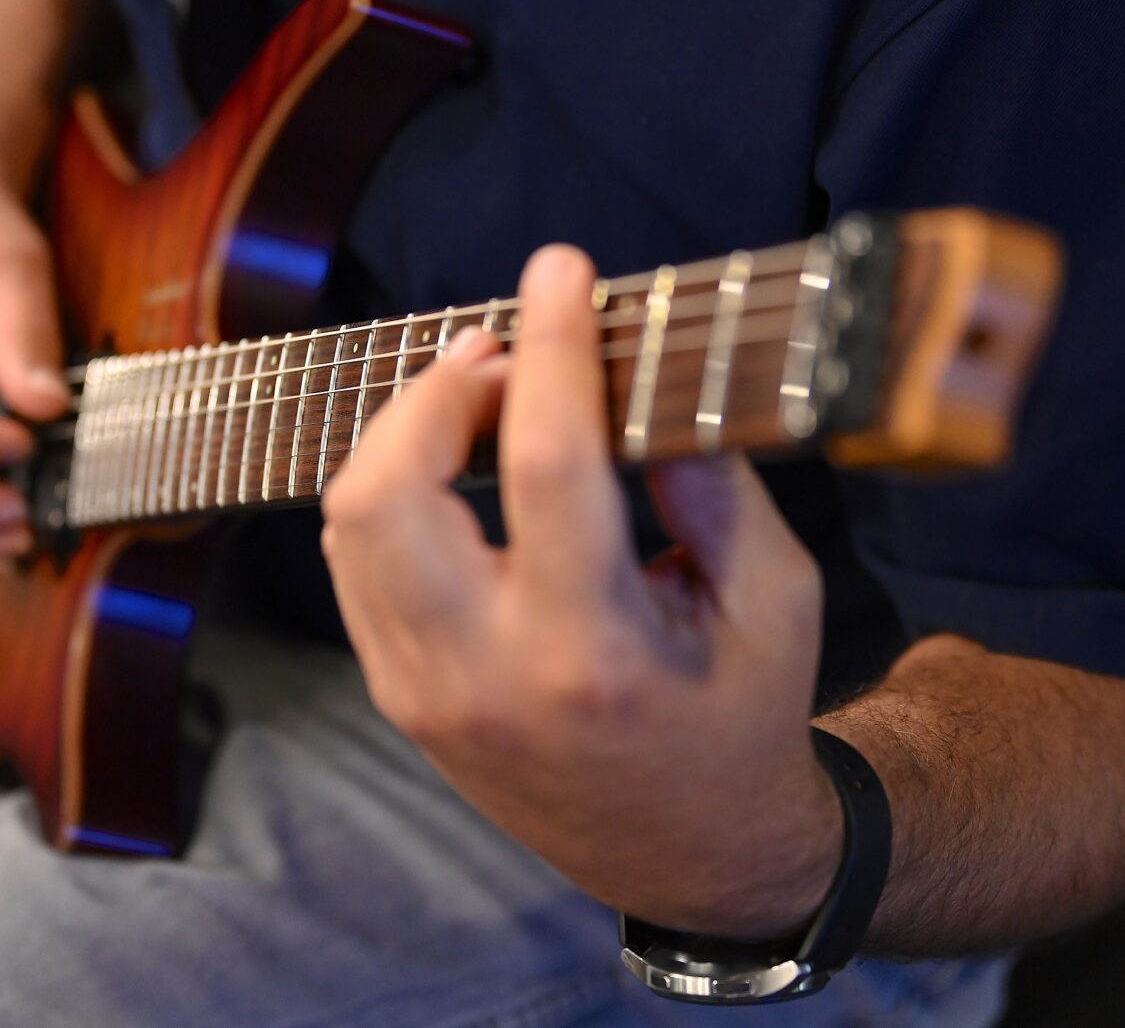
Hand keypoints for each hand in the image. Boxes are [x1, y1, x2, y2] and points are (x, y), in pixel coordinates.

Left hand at [323, 246, 840, 936]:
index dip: (549, 347)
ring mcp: (424, 693)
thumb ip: (715, 485)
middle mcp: (484, 676)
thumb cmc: (742, 721)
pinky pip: (357, 565)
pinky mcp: (401, 697)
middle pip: (385, 493)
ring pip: (350, 524)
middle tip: (502, 354)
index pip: (544, 462)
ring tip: (479, 400)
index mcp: (593, 653)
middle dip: (433, 392)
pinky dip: (393, 493)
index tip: (558, 272)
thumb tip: (641, 383)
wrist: (688, 854)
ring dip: (403, 435)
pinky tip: (453, 471)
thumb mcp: (775, 603)